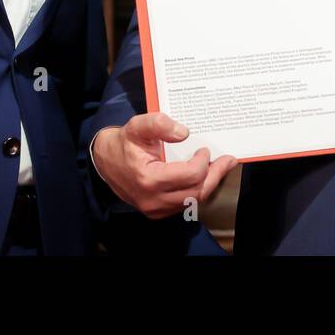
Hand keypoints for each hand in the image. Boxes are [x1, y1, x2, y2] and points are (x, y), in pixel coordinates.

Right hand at [91, 113, 237, 219]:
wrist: (106, 161)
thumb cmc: (124, 143)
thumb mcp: (137, 125)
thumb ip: (159, 123)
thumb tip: (184, 132)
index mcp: (149, 179)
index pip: (191, 176)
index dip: (203, 162)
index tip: (204, 149)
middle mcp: (153, 199)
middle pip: (197, 192)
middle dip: (215, 174)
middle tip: (228, 160)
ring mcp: (155, 209)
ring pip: (193, 200)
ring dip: (208, 183)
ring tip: (219, 167)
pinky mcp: (157, 211)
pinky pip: (185, 203)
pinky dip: (197, 190)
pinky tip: (203, 176)